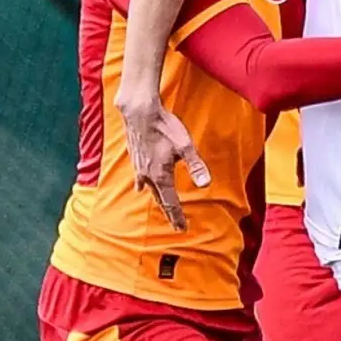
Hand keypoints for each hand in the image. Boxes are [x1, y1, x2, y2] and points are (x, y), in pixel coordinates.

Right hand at [114, 90, 210, 230]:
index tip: (182, 229)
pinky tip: (141, 186)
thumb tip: (206, 184)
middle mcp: (147, 176)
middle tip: (175, 224)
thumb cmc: (164, 127)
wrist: (139, 112)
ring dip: (157, 199)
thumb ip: (195, 166)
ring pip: (148, 189)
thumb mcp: (185, 146)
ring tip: (162, 207)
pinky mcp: (134, 158)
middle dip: (169, 212)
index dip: (177, 216)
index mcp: (160, 176)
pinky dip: (143, 186)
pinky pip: (139, 178)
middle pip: (159, 199)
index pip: (170, 202)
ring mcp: (138, 167)